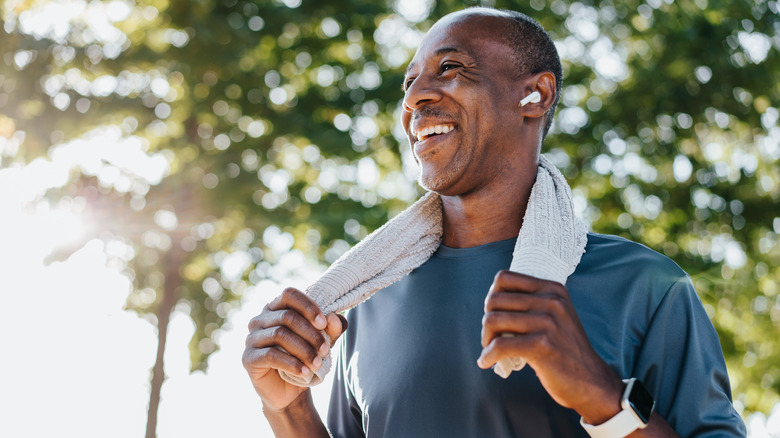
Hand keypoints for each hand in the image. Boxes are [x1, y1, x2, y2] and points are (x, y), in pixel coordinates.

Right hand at [242, 287, 346, 411]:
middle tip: (325, 351)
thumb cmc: (305, 358)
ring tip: (317, 363)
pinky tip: (304, 372)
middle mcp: (260, 319)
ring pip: (279, 335)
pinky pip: (270, 356)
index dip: (307, 306)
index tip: (323, 324)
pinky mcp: (248, 358)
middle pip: (287, 317)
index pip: (289, 295)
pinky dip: (291, 364)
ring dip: (303, 350)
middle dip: (310, 334)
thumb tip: (333, 318)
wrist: (289, 390)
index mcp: (276, 308)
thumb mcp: (323, 341)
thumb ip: (331, 328)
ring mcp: (252, 338)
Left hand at [477, 270, 622, 423]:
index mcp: (552, 289)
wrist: (591, 380)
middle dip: (487, 321)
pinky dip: (487, 355)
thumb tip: (492, 298)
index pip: (504, 278)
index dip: (492, 296)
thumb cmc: (565, 349)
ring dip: (486, 338)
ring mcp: (547, 323)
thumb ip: (532, 302)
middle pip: (494, 299)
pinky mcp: (541, 345)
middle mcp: (551, 301)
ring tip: (490, 350)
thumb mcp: (556, 315)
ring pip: (493, 320)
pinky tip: (486, 362)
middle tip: (491, 338)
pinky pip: (499, 345)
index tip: (495, 314)